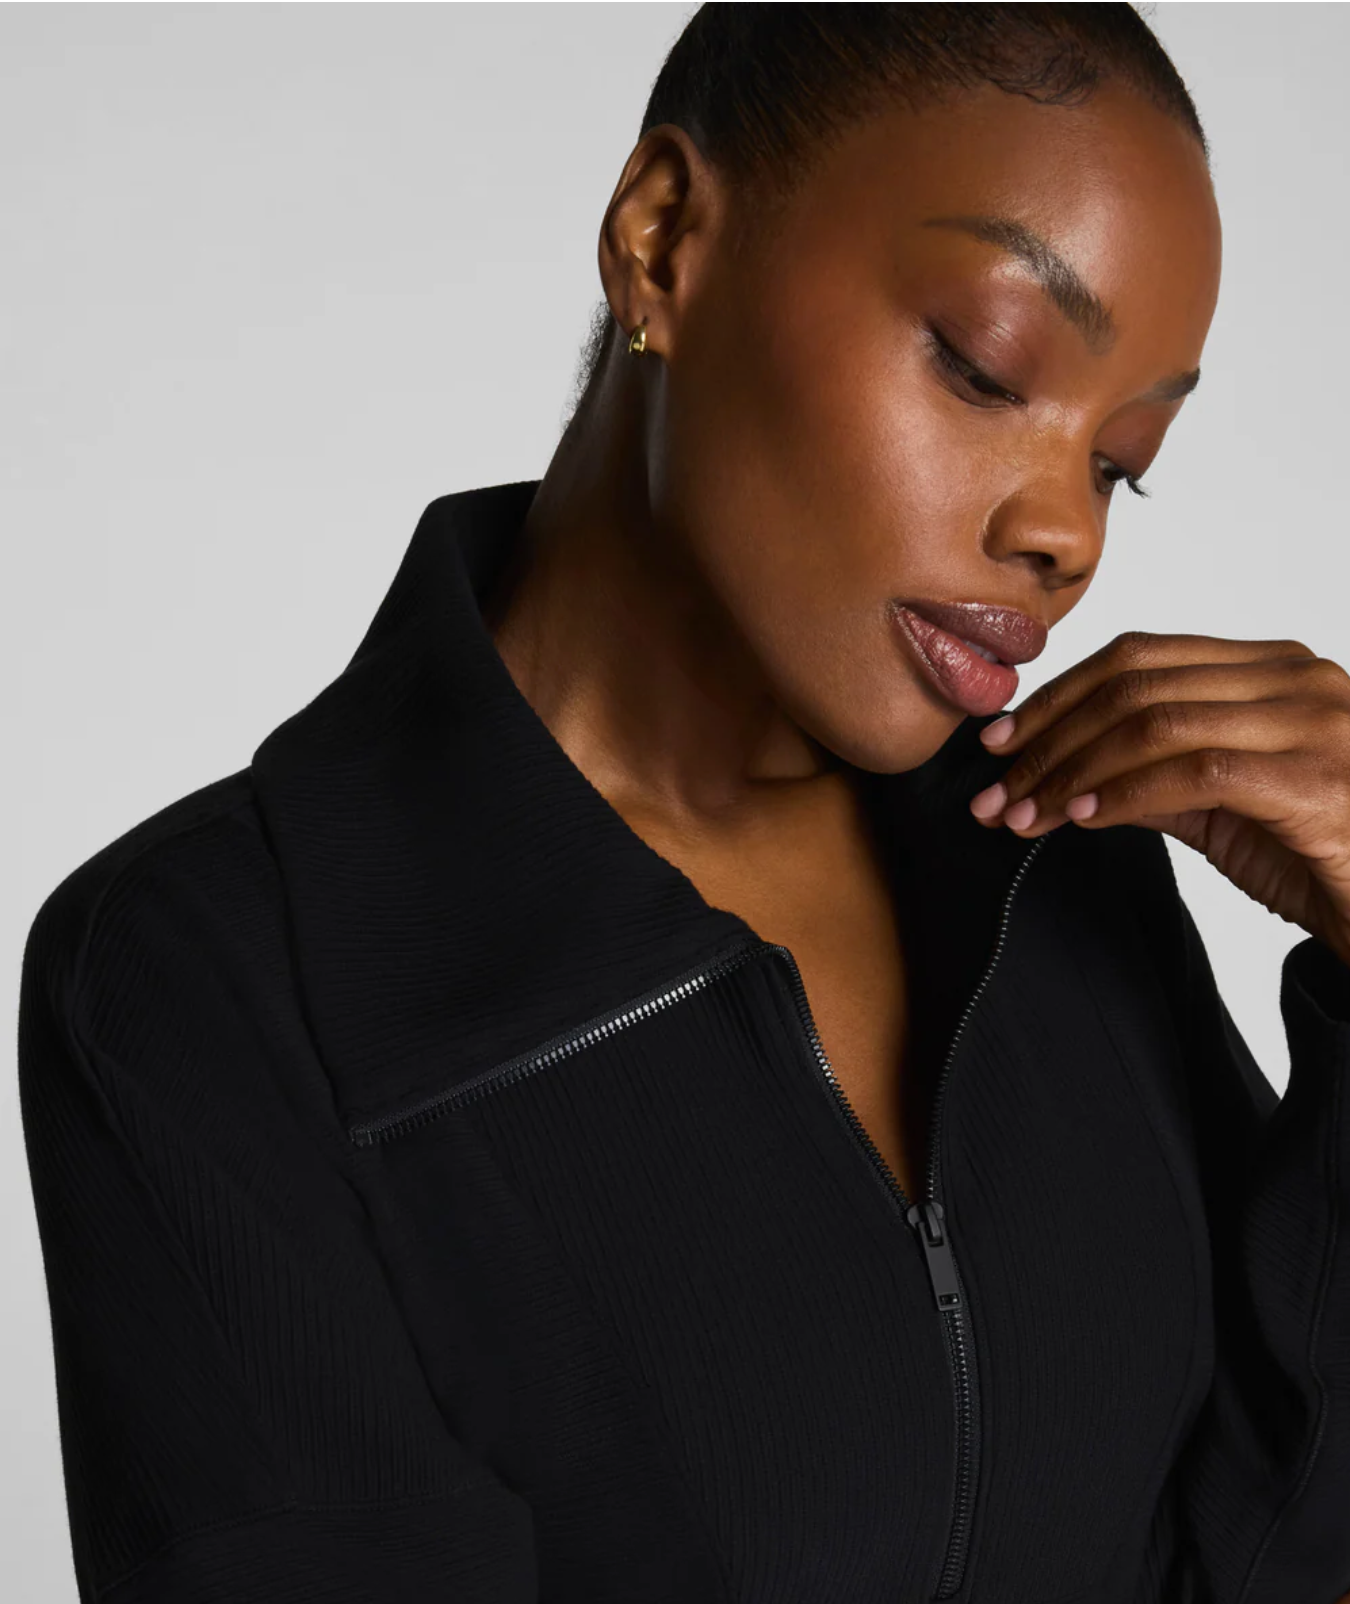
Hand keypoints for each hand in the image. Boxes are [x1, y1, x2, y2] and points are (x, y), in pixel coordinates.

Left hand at [967, 630, 1349, 970]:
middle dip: (1047, 738)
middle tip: (993, 789)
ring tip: (1022, 813)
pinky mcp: (1311, 775)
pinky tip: (1082, 818)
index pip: (1137, 657)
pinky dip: (1124, 794)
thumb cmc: (1325, 856)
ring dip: (1070, 770)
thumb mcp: (1226, 808)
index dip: (1056, 697)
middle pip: (1133, 685)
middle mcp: (1293, 678)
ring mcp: (1309, 720)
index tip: (998, 742)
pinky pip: (1192, 772)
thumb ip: (1156, 778)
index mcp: (1271, 669)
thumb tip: (1069, 778)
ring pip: (1152, 723)